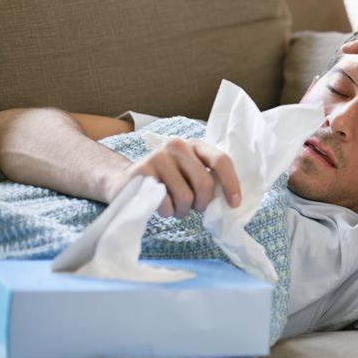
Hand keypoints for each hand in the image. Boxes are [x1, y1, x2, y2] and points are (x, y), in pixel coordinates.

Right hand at [105, 137, 240, 217]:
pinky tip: (160, 205)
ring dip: (183, 211)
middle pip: (204, 182)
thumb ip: (207, 179)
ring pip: (186, 197)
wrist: (124, 182)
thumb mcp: (189, 174)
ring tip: (175, 207)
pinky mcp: (142, 171)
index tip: (234, 204)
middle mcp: (178, 145)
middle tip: (195, 209)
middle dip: (202, 203)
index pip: (221, 160)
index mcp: (195, 145)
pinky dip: (167, 212)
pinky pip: (166, 203)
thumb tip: (230, 201)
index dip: (231, 183)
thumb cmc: (166, 182)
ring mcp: (159, 156)